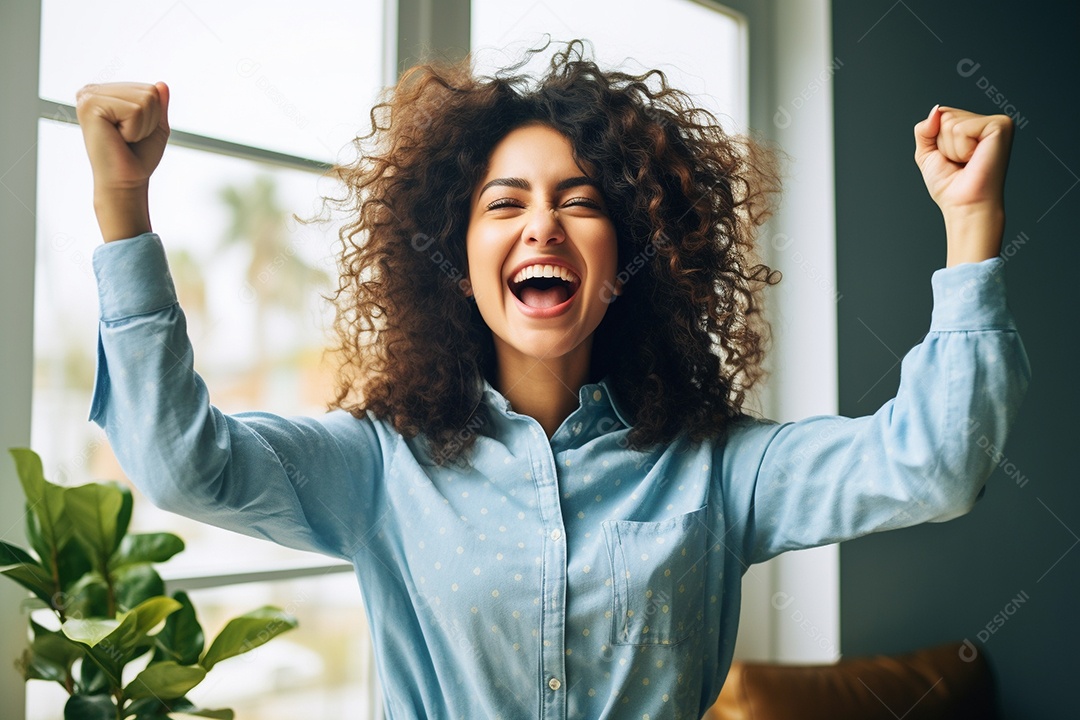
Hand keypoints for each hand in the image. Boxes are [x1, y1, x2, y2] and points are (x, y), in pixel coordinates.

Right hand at [75, 81, 170, 240]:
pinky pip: (135, 109)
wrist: (126, 181)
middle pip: (149, 92)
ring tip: (123, 138)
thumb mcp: (156, 127)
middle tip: (129, 138)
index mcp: (107, 92)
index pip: (151, 89)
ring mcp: (89, 96)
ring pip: (144, 100)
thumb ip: (159, 104)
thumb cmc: (138, 157)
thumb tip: (161, 84)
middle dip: (149, 120)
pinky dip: (134, 129)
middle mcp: (94, 90)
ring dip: (142, 126)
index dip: (153, 116)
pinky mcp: (89, 105)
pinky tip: (117, 137)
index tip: (134, 132)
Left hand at [914, 105, 1014, 265]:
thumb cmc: (950, 185)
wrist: (965, 205)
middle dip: (942, 144)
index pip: (940, 114)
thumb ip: (924, 129)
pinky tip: (974, 158)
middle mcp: (986, 121)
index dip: (936, 140)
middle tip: (959, 163)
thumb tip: (936, 110)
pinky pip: (961, 129)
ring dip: (951, 148)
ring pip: (949, 122)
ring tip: (966, 162)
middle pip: (944, 116)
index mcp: (972, 126)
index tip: (951, 159)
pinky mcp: (1000, 126)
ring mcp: (996, 121)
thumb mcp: (927, 154)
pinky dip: (961, 148)